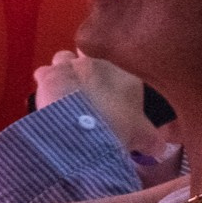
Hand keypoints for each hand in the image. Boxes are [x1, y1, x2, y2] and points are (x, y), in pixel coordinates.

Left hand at [32, 49, 156, 149]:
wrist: (86, 133)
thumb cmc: (121, 130)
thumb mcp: (145, 137)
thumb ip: (152, 138)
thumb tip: (159, 147)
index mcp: (125, 71)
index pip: (119, 60)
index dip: (111, 73)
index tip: (108, 86)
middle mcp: (97, 61)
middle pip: (88, 55)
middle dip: (86, 68)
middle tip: (86, 89)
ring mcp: (70, 65)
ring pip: (63, 58)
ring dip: (64, 71)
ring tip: (65, 91)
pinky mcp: (48, 75)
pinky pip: (43, 72)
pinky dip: (45, 83)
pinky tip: (48, 96)